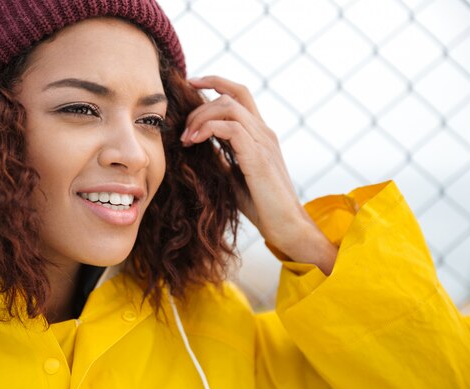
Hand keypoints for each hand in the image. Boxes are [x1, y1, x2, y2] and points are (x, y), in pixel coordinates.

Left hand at [183, 75, 336, 274]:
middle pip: (232, 95)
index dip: (215, 81)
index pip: (239, 94)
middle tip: (183, 130)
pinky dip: (208, 129)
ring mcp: (264, 142)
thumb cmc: (261, 205)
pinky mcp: (259, 157)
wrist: (286, 225)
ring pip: (229, 107)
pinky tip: (195, 142)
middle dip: (201, 104)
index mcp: (259, 134)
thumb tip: (196, 144)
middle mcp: (264, 132)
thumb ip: (220, 156)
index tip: (191, 83)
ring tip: (187, 138)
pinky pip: (231, 128)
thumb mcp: (233, 175)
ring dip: (201, 117)